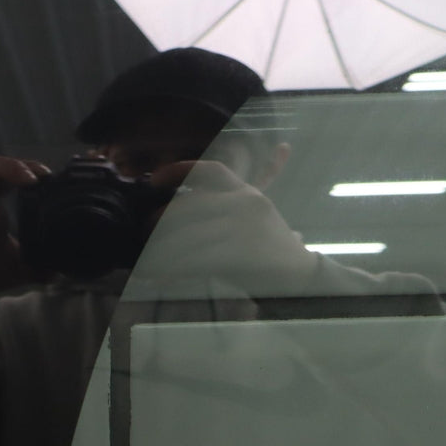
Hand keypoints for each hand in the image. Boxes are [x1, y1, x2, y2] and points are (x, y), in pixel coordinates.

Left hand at [134, 159, 319, 289]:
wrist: (301, 275)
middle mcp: (245, 203)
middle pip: (189, 205)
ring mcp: (243, 228)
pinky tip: (161, 276)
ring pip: (188, 236)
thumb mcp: (257, 214)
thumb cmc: (271, 248)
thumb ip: (235, 200)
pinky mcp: (241, 253)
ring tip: (145, 262)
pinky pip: (196, 259)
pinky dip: (174, 269)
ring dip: (161, 251)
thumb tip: (222, 186)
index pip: (210, 170)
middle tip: (144, 233)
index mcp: (247, 192)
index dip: (178, 170)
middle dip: (160, 220)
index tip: (154, 179)